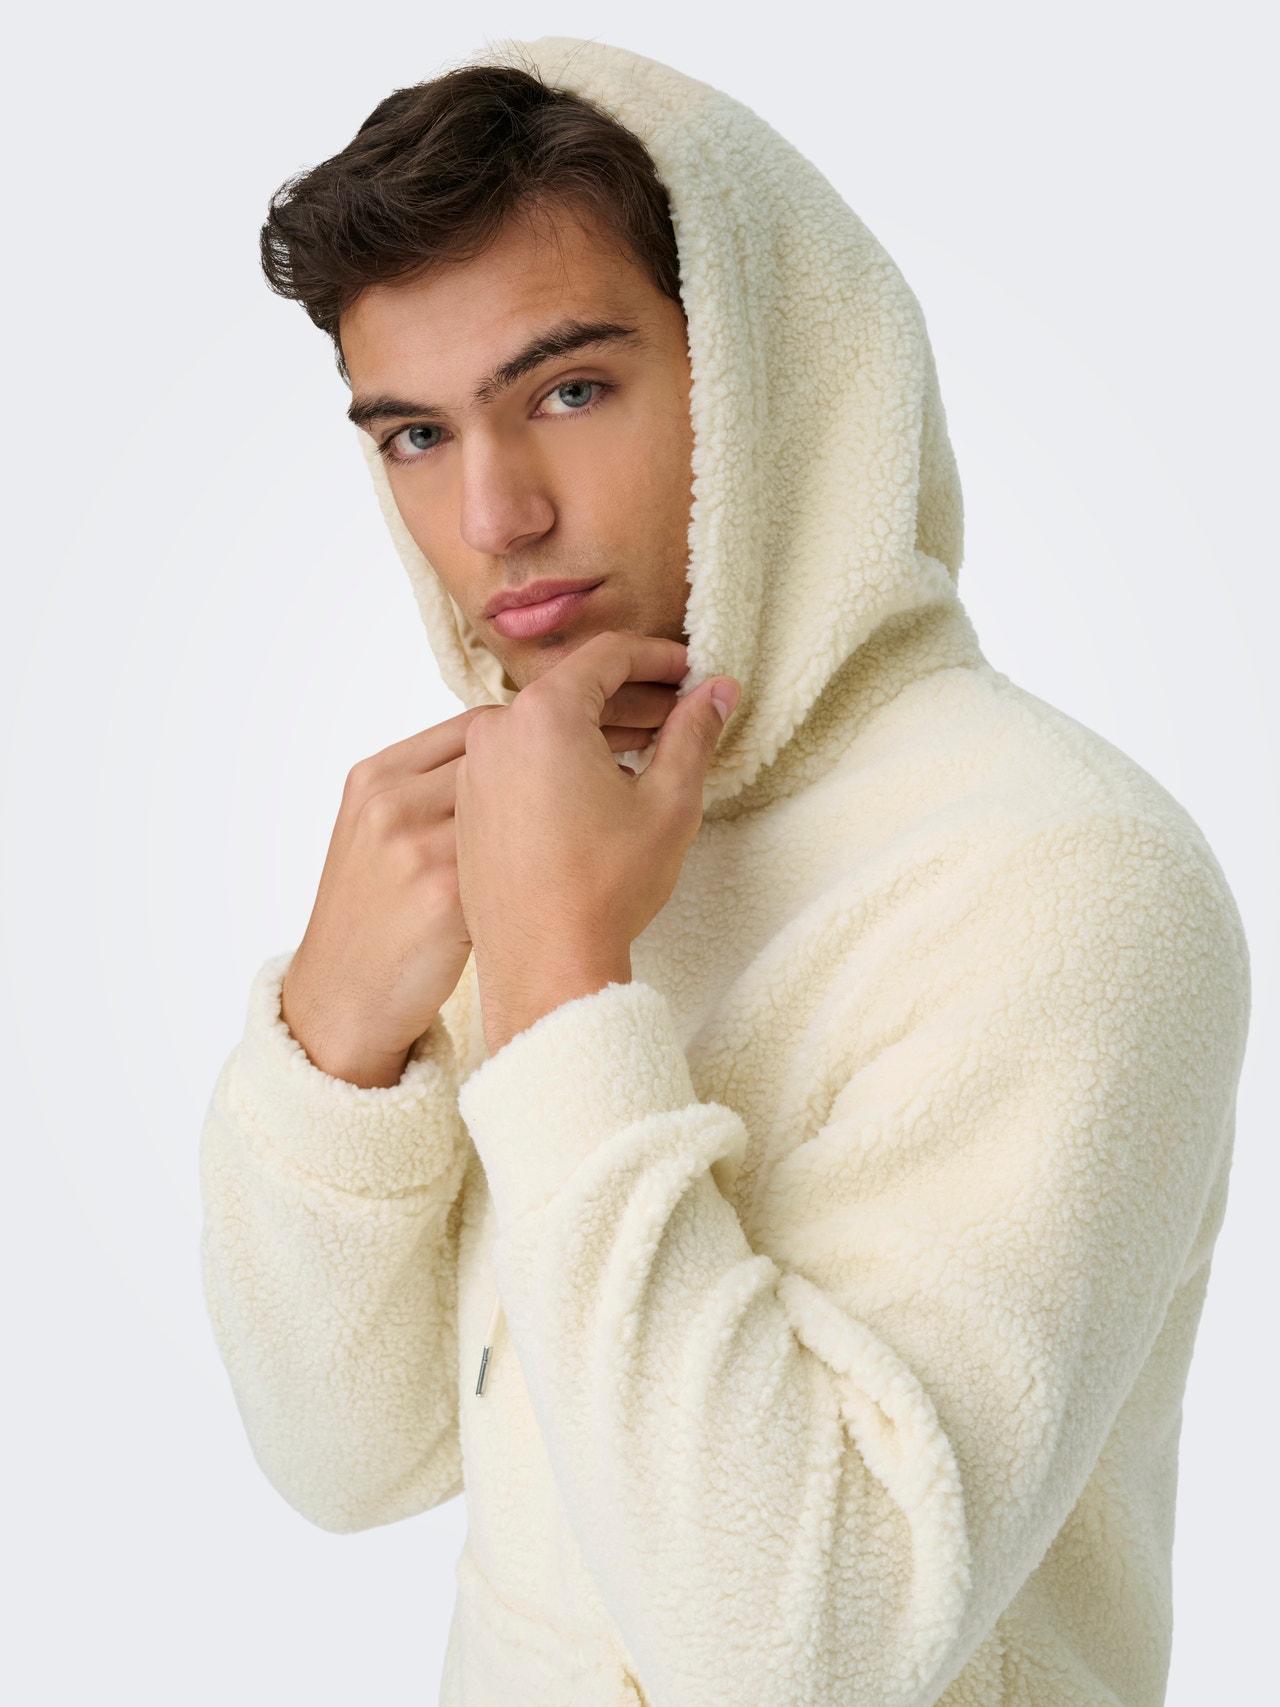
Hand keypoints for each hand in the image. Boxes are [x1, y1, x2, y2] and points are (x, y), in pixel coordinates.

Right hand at [281, 692, 677, 1087]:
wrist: (340, 1001)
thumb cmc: (372, 921)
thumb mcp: (380, 839)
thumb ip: (434, 791)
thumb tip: (513, 757)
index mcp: (378, 776)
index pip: (479, 722)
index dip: (551, 719)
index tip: (606, 717)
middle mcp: (393, 801)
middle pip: (506, 746)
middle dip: (584, 734)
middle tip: (646, 732)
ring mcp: (416, 847)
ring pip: (525, 795)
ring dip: (591, 783)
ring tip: (641, 784)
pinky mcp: (444, 898)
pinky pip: (526, 856)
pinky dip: (573, 844)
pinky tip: (609, 847)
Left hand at [454, 633, 739, 1054]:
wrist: (544, 966)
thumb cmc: (604, 889)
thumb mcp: (669, 802)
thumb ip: (693, 733)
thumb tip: (716, 692)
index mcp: (543, 715)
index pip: (607, 655)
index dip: (658, 656)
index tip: (690, 670)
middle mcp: (497, 732)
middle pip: (572, 687)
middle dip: (631, 694)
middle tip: (680, 711)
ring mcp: (474, 771)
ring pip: (542, 726)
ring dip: (595, 728)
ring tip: (648, 751)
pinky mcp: (468, 808)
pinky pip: (517, 761)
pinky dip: (559, 759)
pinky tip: (599, 787)